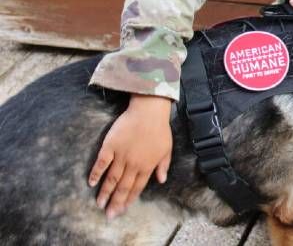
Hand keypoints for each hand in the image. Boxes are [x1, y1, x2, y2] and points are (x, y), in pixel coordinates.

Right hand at [88, 94, 172, 218]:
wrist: (148, 111)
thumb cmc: (159, 129)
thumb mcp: (167, 149)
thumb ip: (163, 165)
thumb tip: (162, 180)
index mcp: (147, 166)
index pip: (137, 187)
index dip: (129, 199)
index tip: (122, 210)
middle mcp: (133, 164)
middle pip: (123, 187)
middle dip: (116, 202)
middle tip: (109, 215)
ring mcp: (121, 155)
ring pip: (112, 178)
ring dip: (105, 192)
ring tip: (99, 204)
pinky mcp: (110, 146)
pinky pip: (101, 163)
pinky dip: (96, 173)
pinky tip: (91, 183)